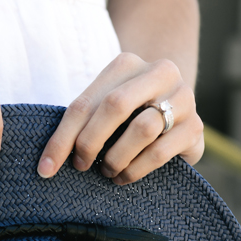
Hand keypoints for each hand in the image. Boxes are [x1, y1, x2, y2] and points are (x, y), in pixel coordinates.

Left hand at [37, 52, 202, 184]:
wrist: (177, 110)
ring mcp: (183, 98)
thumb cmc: (130, 112)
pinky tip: (125, 176)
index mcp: (127, 64)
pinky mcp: (195, 127)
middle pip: (115, 106)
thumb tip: (47, 165)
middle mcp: (159, 73)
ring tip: (107, 170)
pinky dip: (136, 169)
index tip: (45, 169)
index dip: (62, 138)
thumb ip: (82, 123)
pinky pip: (160, 151)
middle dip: (90, 142)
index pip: (86, 102)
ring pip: (143, 129)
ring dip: (116, 157)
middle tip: (81, 166)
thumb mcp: (105, 107)